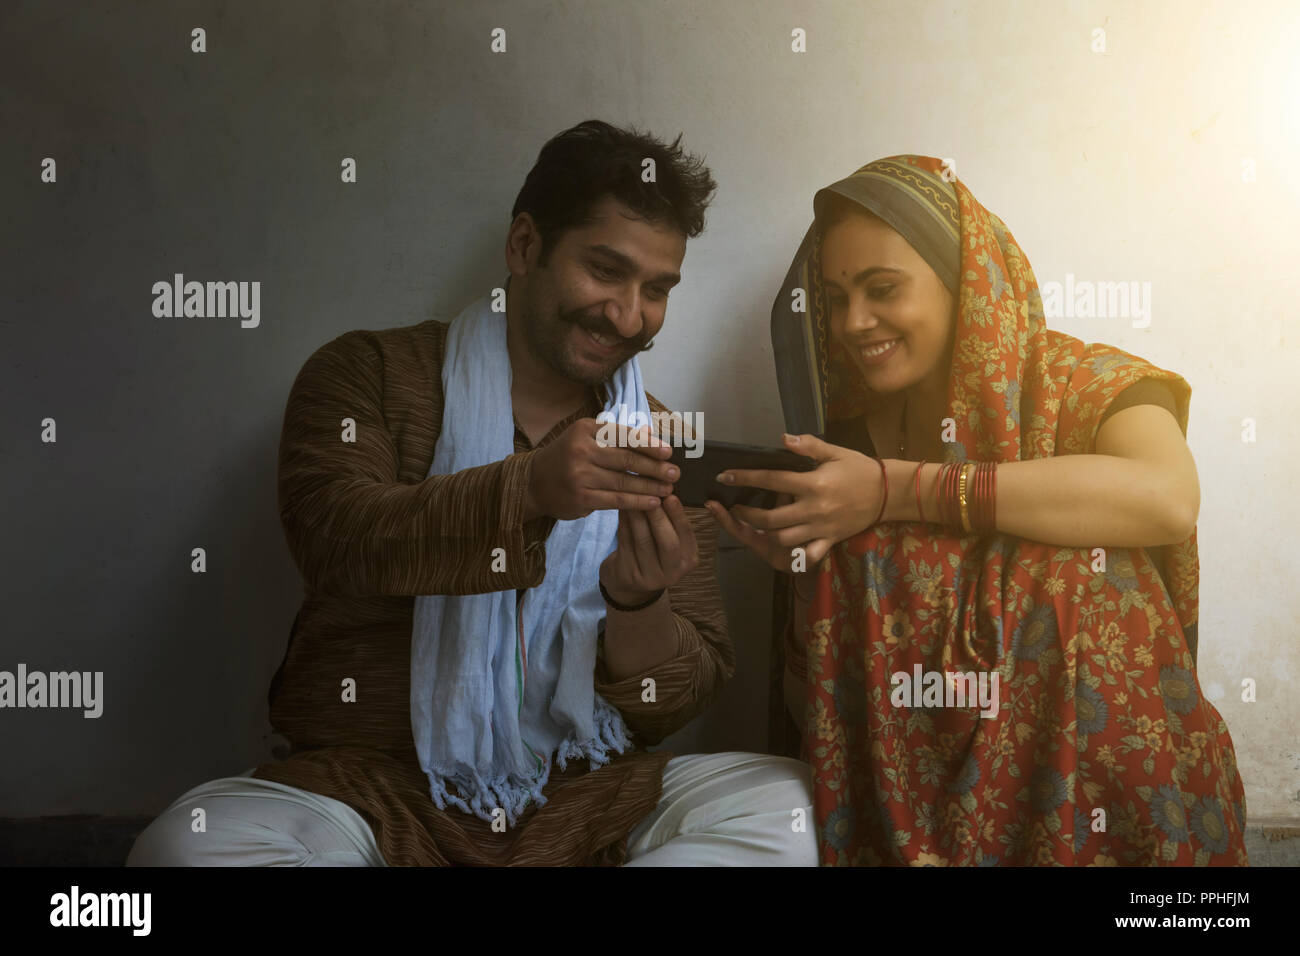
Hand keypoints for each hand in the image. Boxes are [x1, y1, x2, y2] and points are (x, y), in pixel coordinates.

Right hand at [524, 419, 677, 520]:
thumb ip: (617, 437)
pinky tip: (653, 503)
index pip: (624, 435)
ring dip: (650, 486)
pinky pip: (616, 501)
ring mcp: (580, 475)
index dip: (649, 444)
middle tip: (675, 472)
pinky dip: (637, 502)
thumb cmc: (567, 456)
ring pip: (624, 482)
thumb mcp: (586, 438)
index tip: (669, 452)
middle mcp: (582, 450)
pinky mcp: (581, 498)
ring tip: (668, 489)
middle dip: (655, 467)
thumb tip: (653, 437)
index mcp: (586, 429)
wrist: (534, 482)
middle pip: (627, 459)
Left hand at [599, 495, 698, 605]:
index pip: (686, 534)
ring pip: (643, 541)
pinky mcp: (629, 574)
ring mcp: (650, 577)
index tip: (671, 495)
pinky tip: (622, 507)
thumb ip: (670, 521)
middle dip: (659, 516)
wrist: (629, 581)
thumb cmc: (653, 552)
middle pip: (668, 542)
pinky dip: (624, 523)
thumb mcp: (669, 541)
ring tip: (633, 495)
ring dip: (637, 515)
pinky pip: (626, 543)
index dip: (678, 515)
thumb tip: (664, 487)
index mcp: (689, 559)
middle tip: (650, 495)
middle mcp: (673, 572)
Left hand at [705, 433, 883, 567]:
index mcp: (813, 483)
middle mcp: (814, 508)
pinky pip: (809, 553)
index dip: (745, 477)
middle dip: (746, 514)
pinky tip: (782, 548)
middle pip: (770, 518)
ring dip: (764, 534)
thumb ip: (808, 446)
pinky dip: (793, 554)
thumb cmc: (859, 469)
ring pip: (784, 538)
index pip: (772, 480)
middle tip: (736, 508)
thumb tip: (783, 439)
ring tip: (754, 525)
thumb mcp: (835, 452)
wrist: (888, 492)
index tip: (725, 476)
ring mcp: (821, 527)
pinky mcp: (830, 539)